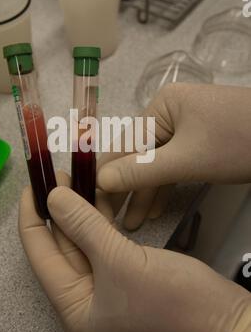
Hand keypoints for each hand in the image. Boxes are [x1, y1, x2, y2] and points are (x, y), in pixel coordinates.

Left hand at [19, 183, 250, 331]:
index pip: (41, 257)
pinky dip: (101, 223)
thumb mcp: (121, 261)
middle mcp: (86, 304)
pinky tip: (97, 198)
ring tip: (74, 179)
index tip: (32, 186)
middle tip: (57, 175)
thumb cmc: (172, 302)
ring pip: (86, 244)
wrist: (226, 325)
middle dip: (59, 210)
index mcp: (75, 310)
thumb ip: (84, 226)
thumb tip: (53, 197)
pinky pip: (106, 246)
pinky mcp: (129, 279)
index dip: (33, 219)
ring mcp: (109, 292)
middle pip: (64, 249)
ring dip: (81, 213)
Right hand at [97, 83, 250, 229]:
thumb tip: (101, 181)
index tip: (94, 205)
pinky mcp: (200, 143)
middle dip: (126, 189)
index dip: (107, 177)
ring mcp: (186, 128)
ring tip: (132, 224)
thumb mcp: (188, 159)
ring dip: (145, 193)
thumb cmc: (239, 142)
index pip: (122, 144)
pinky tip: (156, 209)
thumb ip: (142, 171)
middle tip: (111, 221)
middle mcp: (168, 114)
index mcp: (160, 107)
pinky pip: (174, 165)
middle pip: (137, 155)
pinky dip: (165, 186)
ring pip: (155, 163)